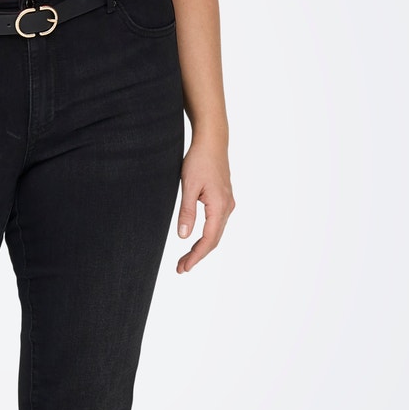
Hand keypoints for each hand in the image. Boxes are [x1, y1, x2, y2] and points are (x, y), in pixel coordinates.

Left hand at [175, 137, 233, 271]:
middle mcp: (227, 207)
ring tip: (186, 258)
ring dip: (202, 246)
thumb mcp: (189, 186)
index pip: (208, 240)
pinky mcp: (224, 198)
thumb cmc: (199, 160)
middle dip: (198, 255)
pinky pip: (217, 223)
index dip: (196, 256)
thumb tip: (183, 237)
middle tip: (181, 268)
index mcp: (219, 206)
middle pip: (214, 240)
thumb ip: (187, 212)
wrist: (212, 141)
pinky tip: (197, 239)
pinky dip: (207, 235)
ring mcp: (227, 203)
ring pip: (216, 232)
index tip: (184, 267)